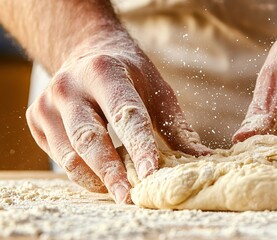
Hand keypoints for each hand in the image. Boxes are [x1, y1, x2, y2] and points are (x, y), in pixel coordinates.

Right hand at [26, 36, 209, 202]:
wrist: (88, 54)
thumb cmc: (130, 76)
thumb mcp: (157, 92)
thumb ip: (177, 127)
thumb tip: (203, 158)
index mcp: (105, 72)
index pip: (126, 116)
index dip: (140, 147)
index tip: (151, 175)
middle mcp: (70, 86)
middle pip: (91, 139)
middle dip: (112, 174)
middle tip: (129, 198)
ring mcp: (48, 103)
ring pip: (71, 154)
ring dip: (96, 178)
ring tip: (119, 190)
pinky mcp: (37, 119)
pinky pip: (60, 157)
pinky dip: (82, 172)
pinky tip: (102, 176)